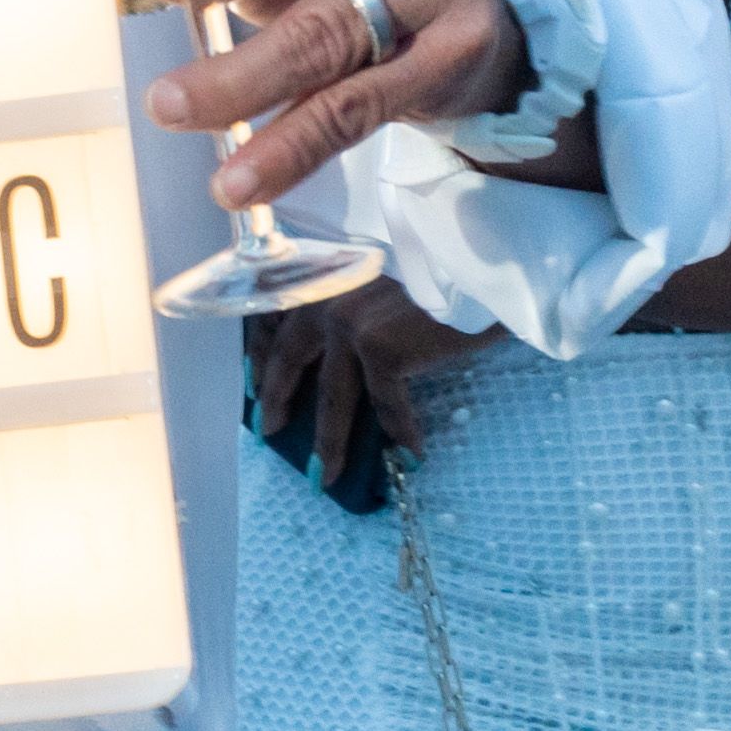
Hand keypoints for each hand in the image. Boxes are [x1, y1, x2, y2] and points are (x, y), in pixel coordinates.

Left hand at [247, 278, 481, 508]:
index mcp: (323, 273)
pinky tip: (412, 454)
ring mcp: (350, 323)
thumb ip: (353, 299)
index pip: (274, 313)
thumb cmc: (438, 265)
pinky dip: (401, 432)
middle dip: (276, 398)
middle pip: (290, 358)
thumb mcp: (380, 273)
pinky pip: (386, 404)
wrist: (477, 255)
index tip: (253, 382)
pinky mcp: (380, 348)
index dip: (261, 350)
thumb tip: (342, 356)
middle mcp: (327, 295)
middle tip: (269, 430)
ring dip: (329, 442)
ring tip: (327, 475)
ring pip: (332, 397)